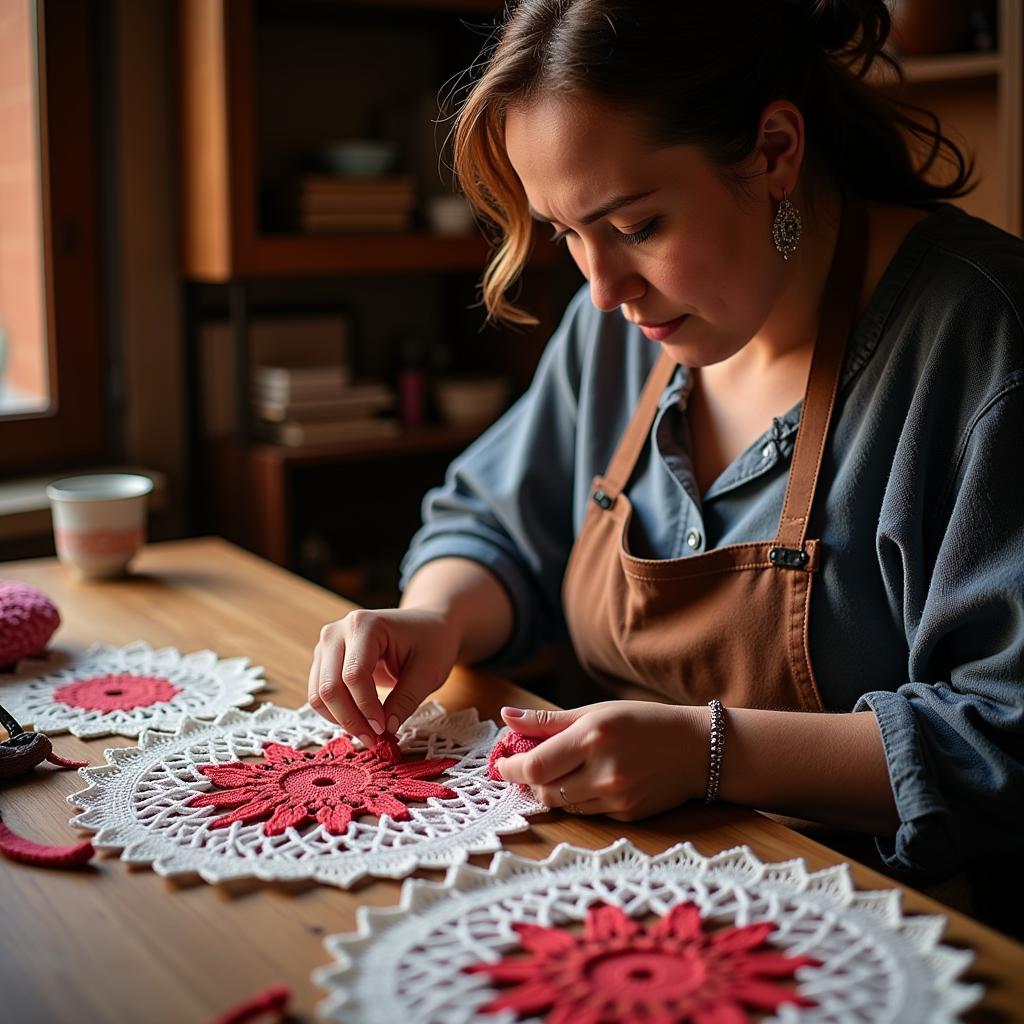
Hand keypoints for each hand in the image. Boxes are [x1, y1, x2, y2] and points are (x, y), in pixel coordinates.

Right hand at [307, 608, 460, 747]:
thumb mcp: (429, 671)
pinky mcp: (325, 660)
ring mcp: (327, 645)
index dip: (366, 708)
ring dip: (341, 720)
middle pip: (330, 687)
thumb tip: (387, 730)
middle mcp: (338, 632)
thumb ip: (406, 699)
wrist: (427, 625)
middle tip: (375, 740)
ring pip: (319, 694)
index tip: (384, 730)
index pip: (354, 675)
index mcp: (365, 625)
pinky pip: (320, 694)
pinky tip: (360, 722)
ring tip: (370, 734)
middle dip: (351, 719)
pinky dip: (336, 714)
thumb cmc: (432, 642)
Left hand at [493, 701, 706, 820]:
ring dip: (551, 791)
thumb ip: (548, 720)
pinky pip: (587, 813)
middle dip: (528, 782)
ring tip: (558, 772)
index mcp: (592, 737)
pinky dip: (577, 799)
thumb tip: (506, 717)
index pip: (534, 766)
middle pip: (544, 791)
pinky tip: (588, 782)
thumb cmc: (642, 722)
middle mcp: (604, 770)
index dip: (510, 768)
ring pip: (563, 805)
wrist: (697, 748)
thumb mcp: (595, 711)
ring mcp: (617, 797)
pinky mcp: (627, 815)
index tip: (502, 763)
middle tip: (526, 768)